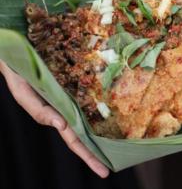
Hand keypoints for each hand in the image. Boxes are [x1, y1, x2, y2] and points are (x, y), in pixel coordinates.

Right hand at [0, 60, 108, 177]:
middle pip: (83, 136)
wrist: (21, 56)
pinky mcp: (76, 87)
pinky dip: (98, 110)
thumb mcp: (24, 95)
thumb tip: (62, 125)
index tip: (105, 170)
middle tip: (112, 167)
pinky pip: (89, 100)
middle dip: (95, 153)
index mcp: (55, 117)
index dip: (88, 155)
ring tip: (116, 145)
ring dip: (100, 133)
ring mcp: (73, 100)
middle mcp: (66, 111)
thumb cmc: (20, 75)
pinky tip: (110, 115)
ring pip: (88, 120)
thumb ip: (40, 111)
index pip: (74, 140)